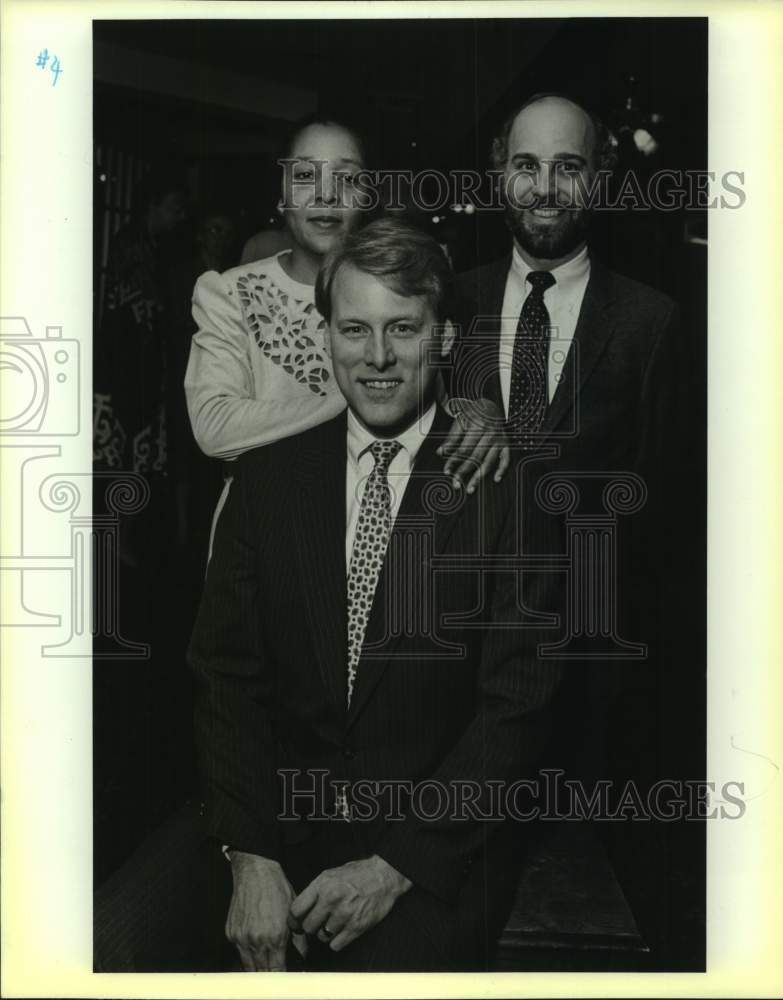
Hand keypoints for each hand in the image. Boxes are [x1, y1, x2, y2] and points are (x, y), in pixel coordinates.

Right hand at [225, 851, 306, 970]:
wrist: (255, 872)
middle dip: (270, 975)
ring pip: (249, 967)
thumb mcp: (294, 913)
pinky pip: (239, 952)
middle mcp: (257, 940)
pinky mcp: (231, 933)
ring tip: (266, 966)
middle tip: (276, 972)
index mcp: (275, 937)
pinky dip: (246, 954)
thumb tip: (303, 957)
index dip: (282, 978)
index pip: (277, 971)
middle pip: (262, 973)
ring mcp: (241, 938)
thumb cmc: (277, 889)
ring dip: (257, 969)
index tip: (285, 979)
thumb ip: (299, 939)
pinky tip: (255, 949)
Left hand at [288, 854, 411, 952]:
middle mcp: (331, 899)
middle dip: (310, 927)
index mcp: (322, 884)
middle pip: (307, 927)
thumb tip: (299, 911)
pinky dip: (336, 941)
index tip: (297, 923)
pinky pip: (336, 945)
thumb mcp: (331, 875)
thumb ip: (314, 891)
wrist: (384, 875)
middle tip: (317, 924)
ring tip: (333, 924)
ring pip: (322, 937)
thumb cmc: (356, 874)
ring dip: (325, 934)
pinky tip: (342, 931)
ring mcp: (344, 914)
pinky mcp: (357, 926)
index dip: (294, 920)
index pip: (296, 910)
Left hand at [438, 397, 509, 492]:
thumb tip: (440, 452)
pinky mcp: (506, 443)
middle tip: (456, 484)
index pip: (463, 449)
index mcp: (477, 426)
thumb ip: (451, 438)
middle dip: (464, 472)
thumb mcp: (460, 422)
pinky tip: (496, 479)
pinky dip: (502, 469)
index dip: (454, 461)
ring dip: (479, 477)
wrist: (489, 405)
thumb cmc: (472, 414)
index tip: (447, 471)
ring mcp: (500, 439)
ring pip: (488, 461)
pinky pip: (506, 459)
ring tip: (470, 488)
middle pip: (475, 457)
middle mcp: (490, 434)